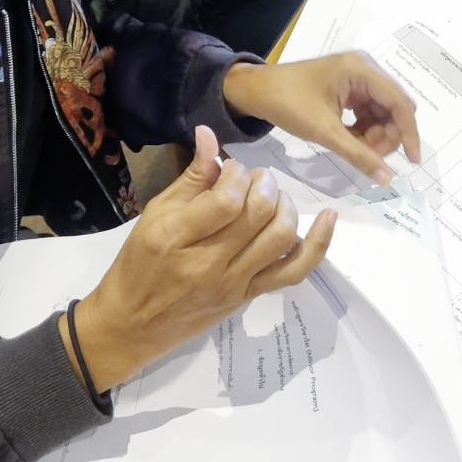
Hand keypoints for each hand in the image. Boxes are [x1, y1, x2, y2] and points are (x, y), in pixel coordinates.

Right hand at [70, 126, 335, 389]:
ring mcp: (234, 284)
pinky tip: (328, 218)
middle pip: (258, 215)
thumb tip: (210, 136)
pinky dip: (318, 244)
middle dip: (264, 184)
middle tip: (254, 178)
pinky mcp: (249, 297)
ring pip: (280, 238)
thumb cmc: (137, 265)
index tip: (231, 169)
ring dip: (285, 205)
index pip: (226, 199)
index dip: (237, 175)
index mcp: (177, 238)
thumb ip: (190, 179)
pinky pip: (294, 272)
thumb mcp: (153, 216)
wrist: (132, 324)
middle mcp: (209, 264)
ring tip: (272, 195)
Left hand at [222, 54, 421, 181]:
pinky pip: (369, 112)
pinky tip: (350, 141)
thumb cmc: (287, 104)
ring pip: (383, 112)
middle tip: (368, 157)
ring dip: (375, 136)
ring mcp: (358, 77)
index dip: (409, 133)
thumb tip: (388, 178)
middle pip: (395, 108)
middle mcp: (366, 68)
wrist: (256, 91)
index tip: (412, 162)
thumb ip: (358, 154)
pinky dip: (365, 130)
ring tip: (354, 150)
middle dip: (387, 136)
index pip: (399, 102)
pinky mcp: (350, 87)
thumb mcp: (324, 131)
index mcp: (362, 69)